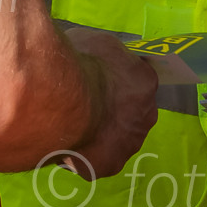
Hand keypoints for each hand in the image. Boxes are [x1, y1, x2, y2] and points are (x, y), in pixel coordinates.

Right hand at [63, 26, 157, 178]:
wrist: (60, 100)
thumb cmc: (77, 64)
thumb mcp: (93, 42)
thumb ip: (103, 55)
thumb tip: (97, 58)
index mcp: (145, 81)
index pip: (136, 81)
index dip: (115, 81)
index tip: (96, 81)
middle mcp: (146, 114)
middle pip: (131, 112)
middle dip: (112, 109)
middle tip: (85, 105)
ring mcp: (129, 142)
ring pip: (117, 138)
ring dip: (100, 133)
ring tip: (72, 127)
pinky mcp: (109, 164)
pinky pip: (97, 158)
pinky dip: (83, 153)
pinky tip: (65, 144)